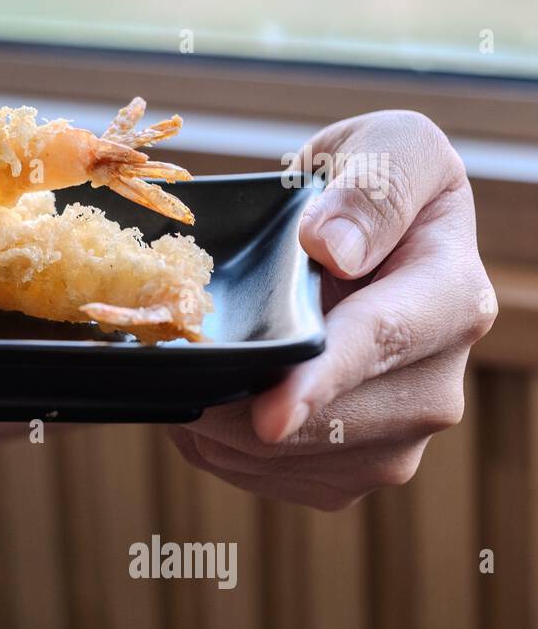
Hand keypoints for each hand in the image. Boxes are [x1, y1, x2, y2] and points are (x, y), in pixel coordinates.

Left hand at [169, 111, 494, 509]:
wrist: (358, 233)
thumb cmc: (369, 180)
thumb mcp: (387, 147)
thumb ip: (374, 187)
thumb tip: (333, 247)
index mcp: (451, 298)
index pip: (378, 345)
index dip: (318, 383)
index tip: (269, 415)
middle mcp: (437, 382)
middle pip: (331, 423)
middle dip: (243, 409)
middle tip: (178, 367)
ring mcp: (400, 436)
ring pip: (295, 462)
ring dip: (224, 432)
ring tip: (195, 375)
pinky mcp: (356, 468)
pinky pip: (275, 480)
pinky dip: (224, 451)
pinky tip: (212, 403)